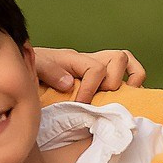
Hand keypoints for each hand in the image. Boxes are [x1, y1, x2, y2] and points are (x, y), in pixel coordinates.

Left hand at [31, 46, 145, 102]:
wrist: (27, 68)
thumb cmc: (33, 69)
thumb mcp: (35, 68)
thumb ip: (50, 72)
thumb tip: (69, 83)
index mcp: (75, 58)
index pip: (95, 68)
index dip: (90, 89)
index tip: (80, 104)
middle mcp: (91, 58)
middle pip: (118, 58)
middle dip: (111, 83)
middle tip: (97, 100)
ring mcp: (100, 64)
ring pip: (126, 60)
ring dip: (127, 79)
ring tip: (117, 98)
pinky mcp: (105, 74)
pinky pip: (131, 69)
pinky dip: (135, 80)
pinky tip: (125, 98)